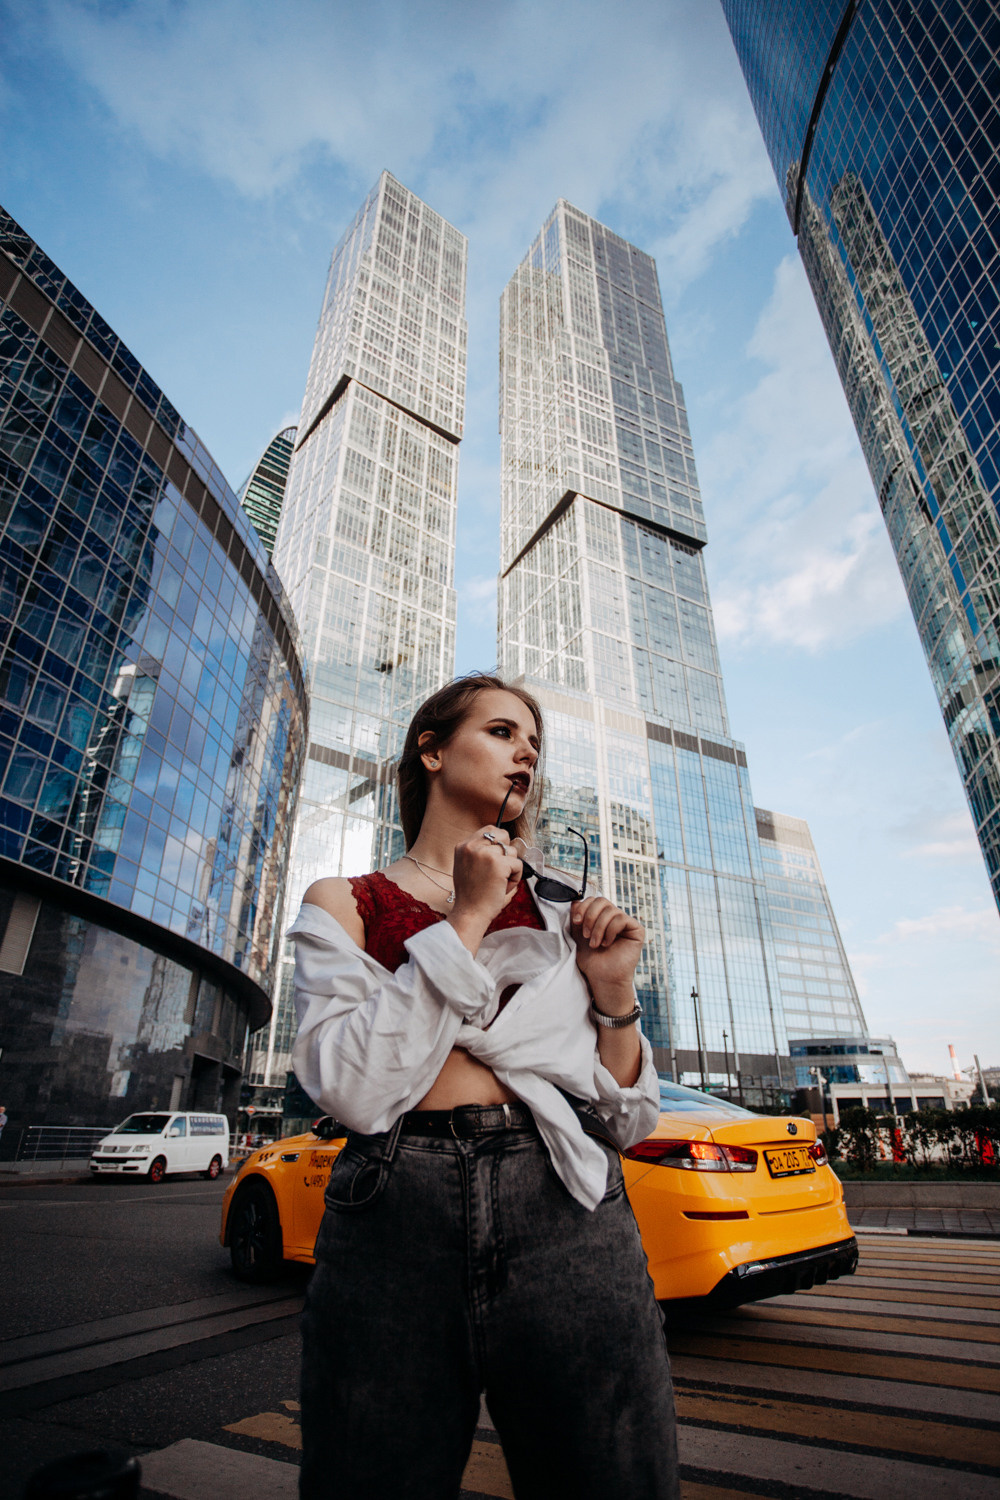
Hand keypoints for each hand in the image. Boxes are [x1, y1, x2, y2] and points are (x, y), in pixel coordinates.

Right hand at [449, 827, 522, 945]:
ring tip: (499, 882)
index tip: (496, 860)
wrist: (469, 913)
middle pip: (503, 835)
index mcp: (463, 846)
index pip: (489, 830)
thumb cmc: (471, 895)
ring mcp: (485, 854)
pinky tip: (503, 887)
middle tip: (500, 870)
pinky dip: (516, 877)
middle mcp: (472, 846)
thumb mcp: (466, 866)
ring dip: (511, 868)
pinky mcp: (498, 864)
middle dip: (506, 852)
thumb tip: (504, 844)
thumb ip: (479, 853)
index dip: (498, 844)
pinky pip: (518, 864)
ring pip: (512, 851)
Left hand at [570, 896, 643, 1001]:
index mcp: (602, 917)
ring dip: (599, 928)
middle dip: (590, 917)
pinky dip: (610, 931)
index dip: (583, 907)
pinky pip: (621, 919)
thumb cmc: (591, 959)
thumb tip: (574, 901)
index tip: (575, 921)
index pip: (594, 900)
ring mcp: (626, 923)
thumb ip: (577, 917)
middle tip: (586, 935)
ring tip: (595, 944)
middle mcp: (614, 917)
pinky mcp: (636, 930)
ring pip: (610, 911)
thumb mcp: (578, 934)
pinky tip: (607, 944)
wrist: (601, 977)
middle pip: (602, 901)